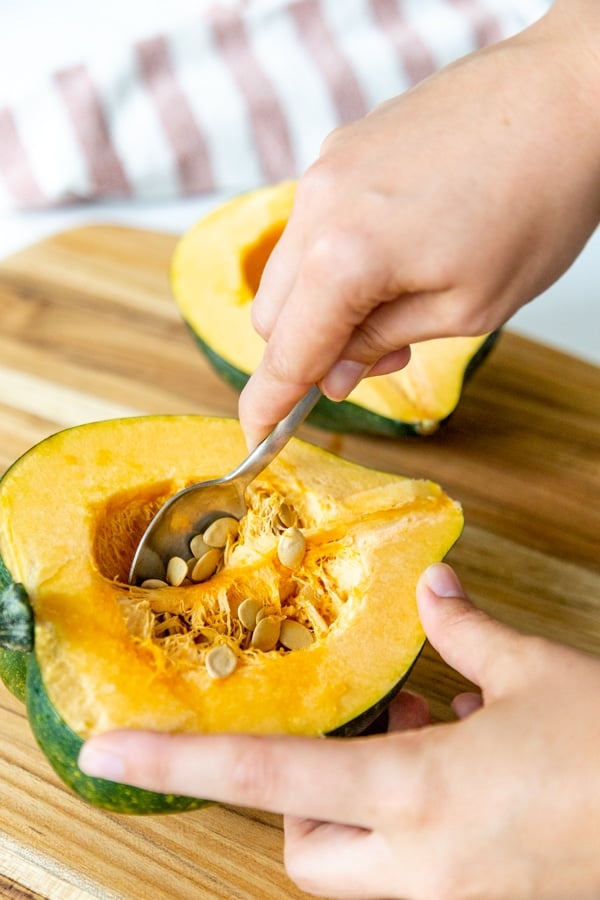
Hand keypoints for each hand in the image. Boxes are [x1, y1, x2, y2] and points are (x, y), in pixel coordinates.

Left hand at [80, 563, 599, 898]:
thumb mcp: (539, 676)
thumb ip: (469, 632)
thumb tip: (435, 589)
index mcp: (419, 793)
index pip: (269, 776)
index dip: (181, 762)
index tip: (111, 752)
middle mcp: (422, 862)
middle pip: (305, 851)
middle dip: (300, 804)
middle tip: (350, 743)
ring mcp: (454, 897)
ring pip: (357, 870)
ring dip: (360, 812)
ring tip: (422, 744)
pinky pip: (415, 878)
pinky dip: (412, 830)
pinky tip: (464, 771)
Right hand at [239, 0, 599, 446]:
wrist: (571, 97)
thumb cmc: (539, 201)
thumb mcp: (466, 308)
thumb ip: (384, 343)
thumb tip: (335, 372)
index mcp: (344, 255)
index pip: (286, 352)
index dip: (268, 403)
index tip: (256, 434)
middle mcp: (319, 204)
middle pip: (271, 313)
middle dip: (311, 350)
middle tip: (379, 356)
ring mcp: (328, 166)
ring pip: (290, 266)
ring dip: (324, 302)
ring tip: (398, 298)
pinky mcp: (346, 145)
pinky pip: (315, 221)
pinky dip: (337, 254)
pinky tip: (398, 248)